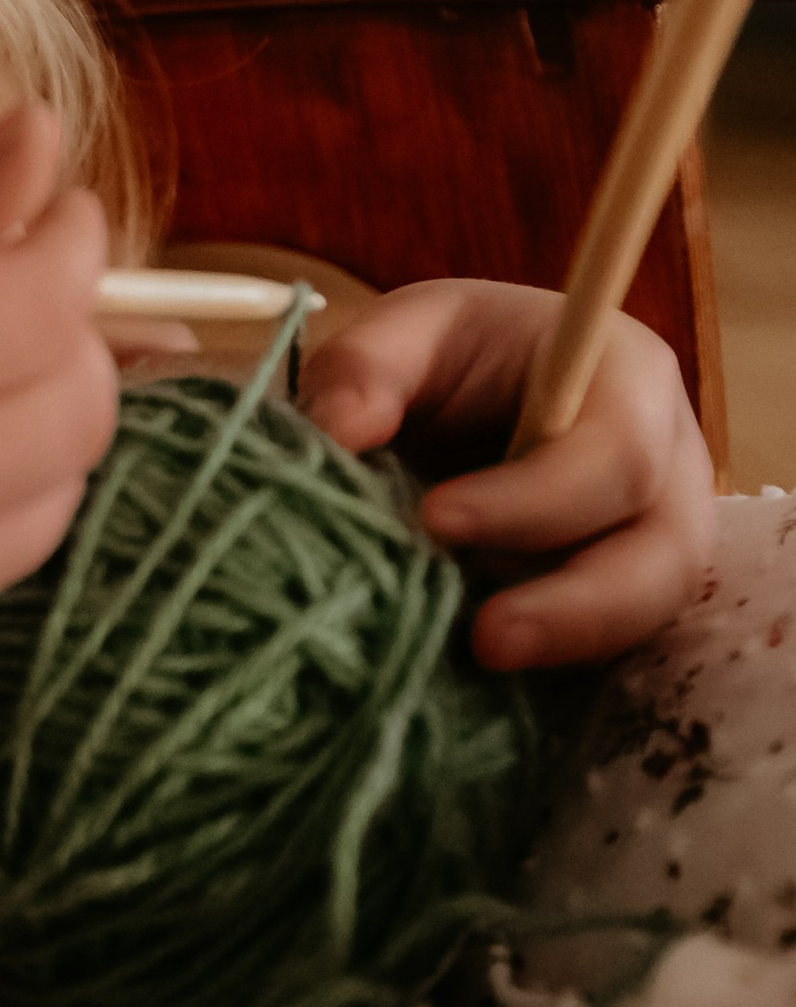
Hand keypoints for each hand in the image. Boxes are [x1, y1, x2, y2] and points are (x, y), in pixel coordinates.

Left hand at [301, 278, 713, 670]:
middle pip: (663, 551)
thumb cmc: (456, 357)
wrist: (479, 396)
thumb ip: (366, 367)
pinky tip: (483, 672)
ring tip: (483, 659)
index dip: (534, 500)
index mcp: (628, 377)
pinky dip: (555, 661)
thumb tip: (337, 430)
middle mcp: (670, 464)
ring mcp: (663, 538)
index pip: (614, 452)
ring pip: (650, 611)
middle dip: (575, 605)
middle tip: (485, 639)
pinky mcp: (633, 596)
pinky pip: (617, 645)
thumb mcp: (407, 335)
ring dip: (568, 644)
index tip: (435, 520)